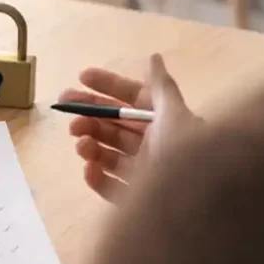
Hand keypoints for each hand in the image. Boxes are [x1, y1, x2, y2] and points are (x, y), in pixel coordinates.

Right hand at [58, 54, 201, 203]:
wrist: (196, 206)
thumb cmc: (185, 154)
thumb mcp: (175, 115)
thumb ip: (160, 87)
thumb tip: (153, 57)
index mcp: (165, 122)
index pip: (132, 98)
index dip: (107, 86)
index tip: (80, 77)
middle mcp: (154, 146)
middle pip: (115, 126)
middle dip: (90, 116)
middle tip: (67, 111)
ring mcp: (143, 173)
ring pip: (109, 154)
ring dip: (91, 144)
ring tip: (81, 143)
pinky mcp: (135, 199)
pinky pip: (110, 186)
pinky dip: (97, 177)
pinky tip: (89, 168)